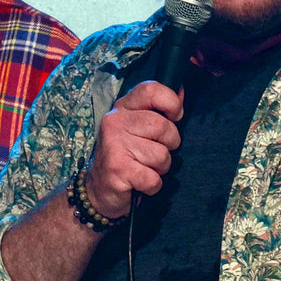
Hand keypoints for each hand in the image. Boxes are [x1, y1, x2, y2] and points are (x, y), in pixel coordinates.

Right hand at [84, 81, 182, 217]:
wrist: (99, 189)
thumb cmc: (125, 156)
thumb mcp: (138, 128)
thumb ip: (159, 110)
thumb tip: (182, 92)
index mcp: (123, 107)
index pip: (151, 90)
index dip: (171, 103)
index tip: (174, 117)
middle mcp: (115, 121)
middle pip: (163, 126)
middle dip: (170, 145)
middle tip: (156, 153)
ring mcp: (114, 144)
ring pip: (162, 155)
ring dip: (160, 168)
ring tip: (145, 168)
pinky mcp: (118, 169)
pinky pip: (154, 178)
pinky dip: (153, 186)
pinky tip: (140, 183)